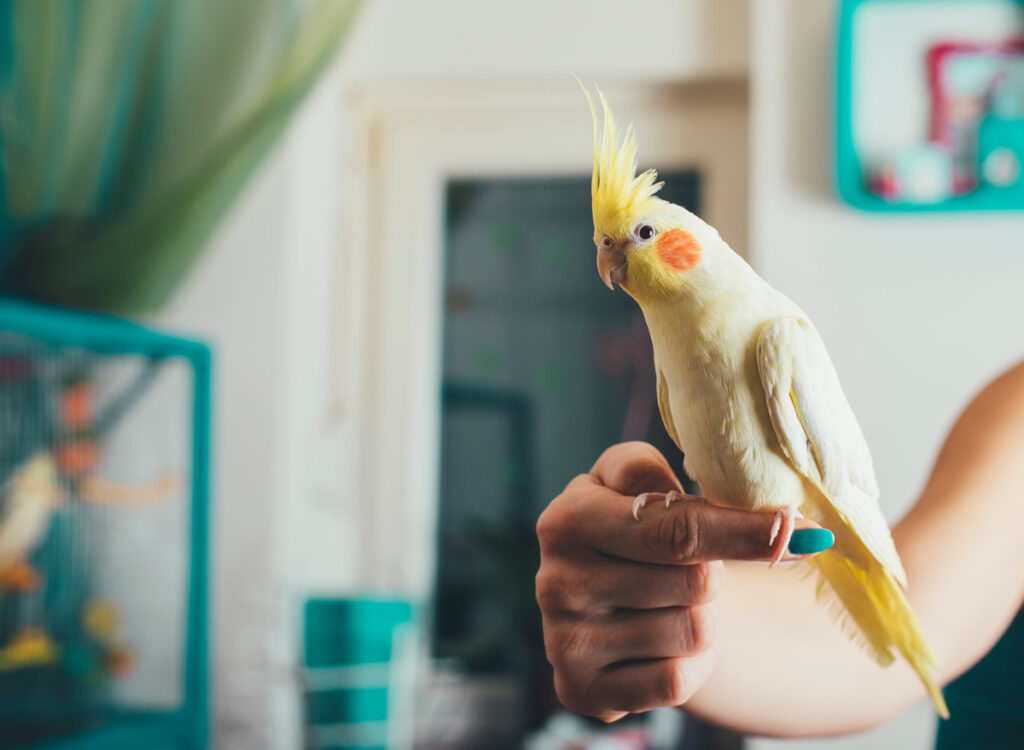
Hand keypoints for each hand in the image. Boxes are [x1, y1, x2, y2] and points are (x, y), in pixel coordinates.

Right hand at [535, 442, 828, 721]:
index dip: (745, 532)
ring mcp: (565, 641)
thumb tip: (774, 520)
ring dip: (700, 618)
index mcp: (567, 519)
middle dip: (711, 574)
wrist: (597, 597)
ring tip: (667, 604)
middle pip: (695, 582)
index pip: (677, 529)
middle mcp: (555, 581)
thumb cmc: (628, 526)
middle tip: (686, 567)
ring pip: (692, 632)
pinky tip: (662, 644)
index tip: (797, 531)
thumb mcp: (633, 479)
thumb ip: (680, 472)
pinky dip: (689, 664)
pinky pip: (676, 681)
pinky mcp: (581, 689)